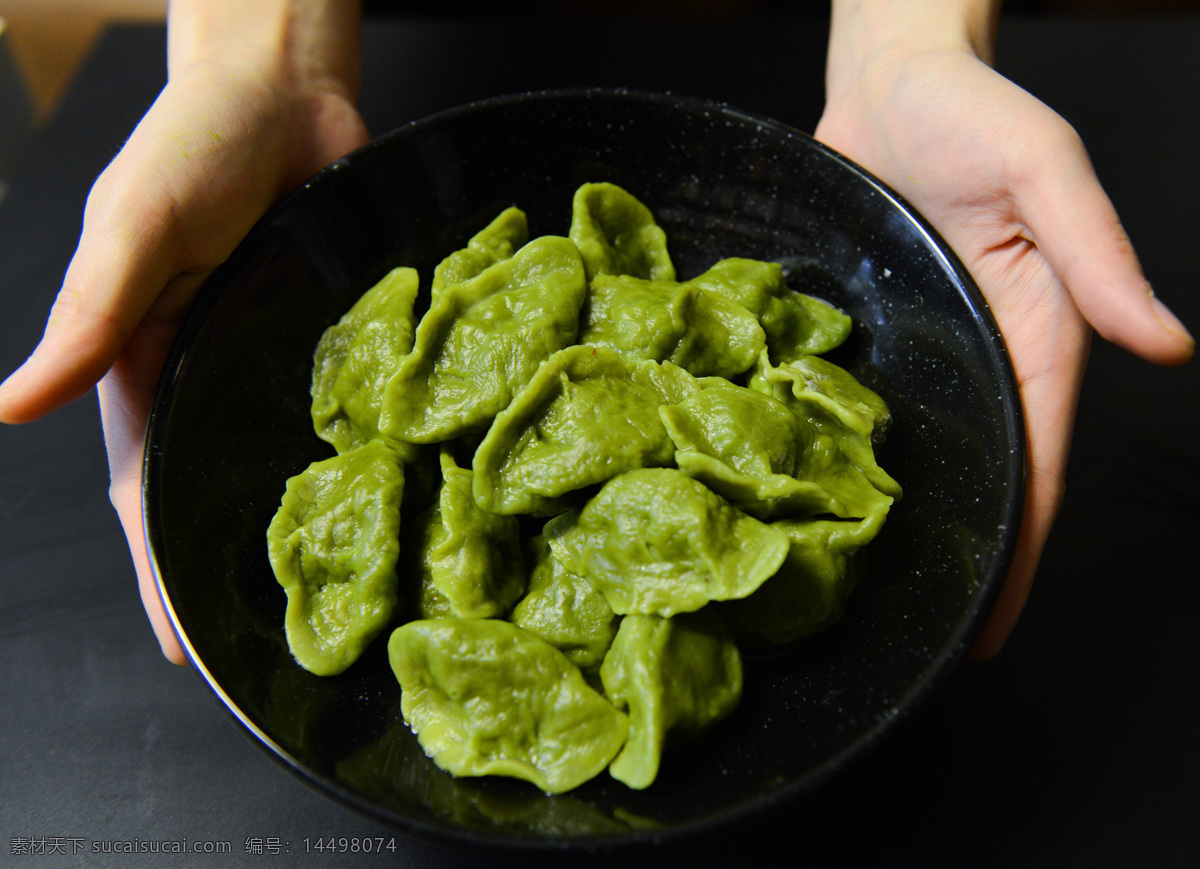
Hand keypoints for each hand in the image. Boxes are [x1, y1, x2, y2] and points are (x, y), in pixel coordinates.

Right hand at [0, 0, 368, 663]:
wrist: (284, 88)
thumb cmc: (194, 144)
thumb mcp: (133, 229)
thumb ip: (88, 318)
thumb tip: (6, 406)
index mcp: (145, 363)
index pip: (145, 488)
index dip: (157, 568)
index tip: (180, 647)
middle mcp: (211, 371)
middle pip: (216, 489)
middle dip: (228, 568)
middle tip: (263, 647)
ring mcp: (276, 357)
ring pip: (281, 458)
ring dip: (297, 524)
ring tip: (327, 594)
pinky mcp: (335, 332)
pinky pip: (342, 407)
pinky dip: (354, 456)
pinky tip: (383, 501)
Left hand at [815, 1, 1192, 658]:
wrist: (888, 77)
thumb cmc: (972, 108)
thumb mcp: (1045, 169)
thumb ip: (1099, 254)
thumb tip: (1169, 342)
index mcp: (1036, 334)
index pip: (1037, 465)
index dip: (1019, 551)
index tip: (991, 627)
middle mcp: (981, 353)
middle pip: (980, 474)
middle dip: (962, 555)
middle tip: (917, 629)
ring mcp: (922, 345)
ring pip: (920, 451)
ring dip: (904, 516)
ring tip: (864, 588)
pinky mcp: (869, 327)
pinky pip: (857, 403)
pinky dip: (846, 452)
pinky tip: (816, 495)